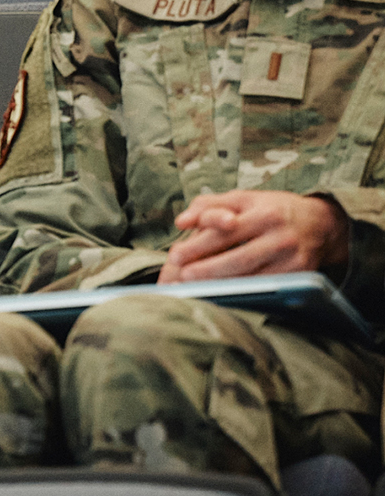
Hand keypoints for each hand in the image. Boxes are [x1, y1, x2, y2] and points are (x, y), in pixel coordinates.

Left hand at [159, 190, 350, 282]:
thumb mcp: (242, 199)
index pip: (226, 232)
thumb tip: (182, 221)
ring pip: (252, 279)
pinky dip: (242, 295)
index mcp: (264, 214)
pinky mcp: (300, 278)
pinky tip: (222, 297)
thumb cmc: (271, 210)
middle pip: (239, 259)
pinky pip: (266, 290)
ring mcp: (293, 260)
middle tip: (182, 278)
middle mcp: (281, 238)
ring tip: (195, 290)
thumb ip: (207, 205)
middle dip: (208, 270)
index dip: (199, 245)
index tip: (175, 256)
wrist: (320, 224)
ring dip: (222, 287)